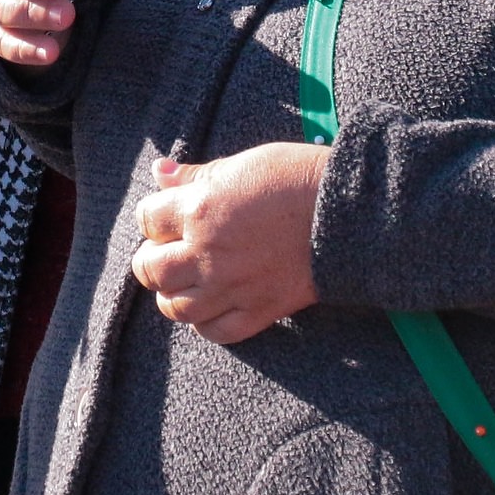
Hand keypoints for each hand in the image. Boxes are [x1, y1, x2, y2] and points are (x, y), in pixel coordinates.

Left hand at [130, 144, 328, 343]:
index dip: (152, 217)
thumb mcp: (240, 163)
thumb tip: (158, 172)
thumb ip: (194, 174)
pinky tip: (209, 306)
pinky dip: (205, 323)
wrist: (347, 211)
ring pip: (176, 307)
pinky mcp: (259, 310)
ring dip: (171, 294)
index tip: (163, 216)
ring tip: (183, 281)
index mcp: (199, 209)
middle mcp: (208, 252)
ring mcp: (232, 286)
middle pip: (151, 270)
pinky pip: (215, 331)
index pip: (147, 219)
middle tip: (165, 251)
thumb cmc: (295, 177)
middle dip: (151, 259)